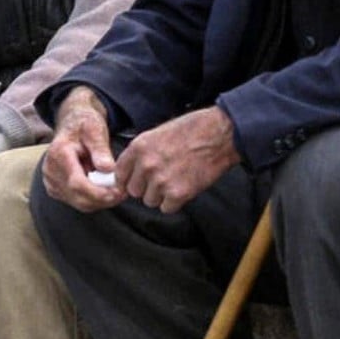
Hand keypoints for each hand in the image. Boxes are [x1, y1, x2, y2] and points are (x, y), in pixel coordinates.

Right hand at [43, 87, 122, 211]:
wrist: (72, 125)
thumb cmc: (84, 125)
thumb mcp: (95, 130)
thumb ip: (100, 149)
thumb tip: (108, 169)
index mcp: (58, 154)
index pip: (77, 184)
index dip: (99, 193)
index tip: (119, 192)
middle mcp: (50, 171)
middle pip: (78, 197)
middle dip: (103, 199)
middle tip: (123, 193)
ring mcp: (51, 182)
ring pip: (78, 203)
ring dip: (100, 202)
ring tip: (117, 191)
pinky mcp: (56, 189)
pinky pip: (77, 202)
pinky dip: (93, 200)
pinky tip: (106, 191)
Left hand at [115, 106, 238, 214]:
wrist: (219, 135)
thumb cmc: (193, 130)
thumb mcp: (158, 133)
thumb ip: (141, 153)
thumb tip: (131, 171)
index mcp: (139, 147)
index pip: (119, 174)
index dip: (128, 179)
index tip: (135, 180)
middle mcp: (146, 165)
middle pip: (134, 191)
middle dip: (146, 187)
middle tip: (162, 178)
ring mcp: (161, 181)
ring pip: (150, 201)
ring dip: (161, 195)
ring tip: (176, 180)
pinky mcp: (178, 194)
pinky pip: (167, 208)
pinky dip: (175, 202)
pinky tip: (184, 186)